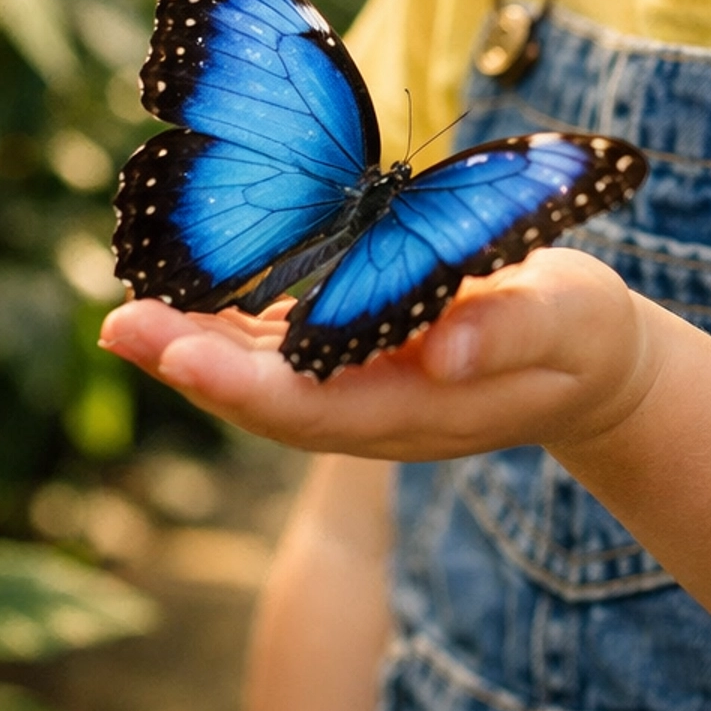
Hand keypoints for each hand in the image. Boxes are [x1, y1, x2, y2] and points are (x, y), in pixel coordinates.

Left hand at [99, 246, 660, 462]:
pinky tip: (183, 297)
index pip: (312, 408)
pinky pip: (277, 354)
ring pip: (261, 381)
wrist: (591, 364)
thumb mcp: (571, 321)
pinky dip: (227, 330)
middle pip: (265, 403)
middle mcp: (375, 412)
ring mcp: (361, 392)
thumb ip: (510, 333)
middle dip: (190, 366)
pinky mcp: (356, 359)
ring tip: (124, 315)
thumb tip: (441, 358)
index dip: (239, 384)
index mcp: (420, 409)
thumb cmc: (584, 334)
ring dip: (193, 351)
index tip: (178, 351)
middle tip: (119, 325)